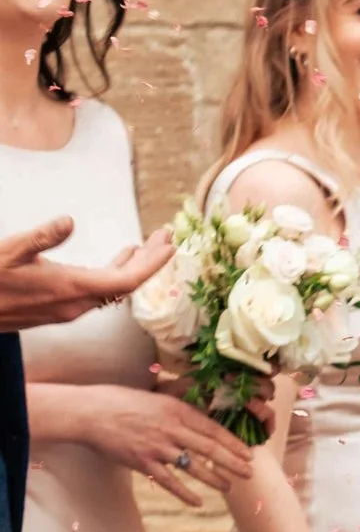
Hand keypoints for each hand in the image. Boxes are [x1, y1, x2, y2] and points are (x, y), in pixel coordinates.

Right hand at [0, 221, 170, 334]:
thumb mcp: (11, 250)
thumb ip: (41, 237)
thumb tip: (69, 221)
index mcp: (70, 289)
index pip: (127, 280)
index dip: (153, 263)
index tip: (171, 244)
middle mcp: (75, 305)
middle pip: (126, 284)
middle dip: (150, 260)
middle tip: (167, 236)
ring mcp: (67, 310)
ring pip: (113, 289)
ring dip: (133, 266)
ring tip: (150, 244)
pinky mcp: (59, 309)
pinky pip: (99, 292)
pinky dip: (115, 273)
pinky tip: (119, 258)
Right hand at [60, 383, 253, 503]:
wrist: (91, 412)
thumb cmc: (121, 401)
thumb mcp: (156, 397)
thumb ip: (178, 409)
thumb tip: (200, 417)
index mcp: (176, 409)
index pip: (212, 428)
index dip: (233, 442)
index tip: (248, 452)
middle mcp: (170, 428)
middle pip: (209, 448)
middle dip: (232, 462)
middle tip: (248, 472)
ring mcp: (156, 447)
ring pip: (193, 466)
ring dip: (213, 479)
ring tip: (228, 487)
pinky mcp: (142, 463)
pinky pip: (168, 482)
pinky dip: (184, 494)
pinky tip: (197, 502)